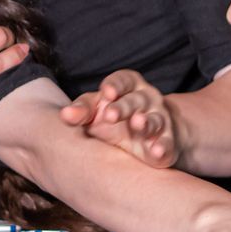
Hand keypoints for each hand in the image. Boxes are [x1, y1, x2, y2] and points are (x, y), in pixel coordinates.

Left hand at [57, 69, 178, 168]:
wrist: (148, 136)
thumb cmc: (115, 118)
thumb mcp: (97, 110)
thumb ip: (82, 110)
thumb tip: (64, 115)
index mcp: (129, 86)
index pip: (123, 80)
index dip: (115, 85)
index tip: (106, 92)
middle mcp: (146, 100)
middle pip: (136, 100)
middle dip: (124, 107)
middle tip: (110, 115)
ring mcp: (159, 120)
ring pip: (154, 119)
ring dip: (147, 123)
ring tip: (138, 125)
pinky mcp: (166, 143)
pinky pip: (166, 144)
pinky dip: (162, 147)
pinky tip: (157, 151)